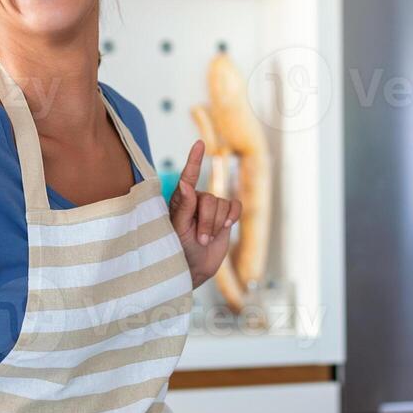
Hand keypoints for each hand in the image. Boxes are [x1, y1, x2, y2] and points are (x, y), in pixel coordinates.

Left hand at [167, 140, 240, 287]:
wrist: (194, 268)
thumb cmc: (178, 249)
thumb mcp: (178, 229)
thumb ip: (184, 206)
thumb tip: (185, 183)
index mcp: (180, 200)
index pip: (188, 177)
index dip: (194, 160)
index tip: (199, 144)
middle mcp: (196, 199)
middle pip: (209, 199)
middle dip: (207, 222)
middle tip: (199, 240)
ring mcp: (211, 207)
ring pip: (222, 205)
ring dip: (216, 225)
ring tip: (205, 240)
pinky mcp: (225, 215)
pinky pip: (235, 206)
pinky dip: (233, 216)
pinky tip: (227, 226)